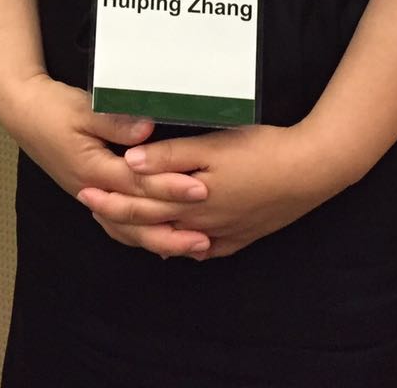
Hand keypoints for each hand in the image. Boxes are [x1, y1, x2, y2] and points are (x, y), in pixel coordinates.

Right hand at [0, 75, 212, 257]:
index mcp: (93, 169)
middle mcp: (92, 189)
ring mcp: (91, 195)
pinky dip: (141, 235)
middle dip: (172, 227)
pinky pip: (119, 224)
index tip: (200, 190)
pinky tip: (161, 242)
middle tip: (206, 236)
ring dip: (160, 239)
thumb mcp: (83, 109)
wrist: (23, 113)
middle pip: (136, 218)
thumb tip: (147, 131)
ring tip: (191, 248)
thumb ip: (116, 122)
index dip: (170, 188)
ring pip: (127, 229)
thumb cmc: (53, 108)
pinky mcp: (92, 193)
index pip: (138, 185)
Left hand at [78, 122, 331, 259]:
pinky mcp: (242, 234)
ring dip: (149, 233)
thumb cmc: (262, 151)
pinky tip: (179, 248)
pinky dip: (186, 248)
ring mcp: (223, 232)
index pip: (139, 203)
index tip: (85, 191)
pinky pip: (205, 249)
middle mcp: (201, 222)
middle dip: (120, 216)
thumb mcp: (212, 146)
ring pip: (176, 239)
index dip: (110, 197)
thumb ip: (170, 156)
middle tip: (93, 209)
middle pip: (152, 223)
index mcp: (190, 198)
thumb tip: (130, 164)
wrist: (312, 170)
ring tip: (128, 229)